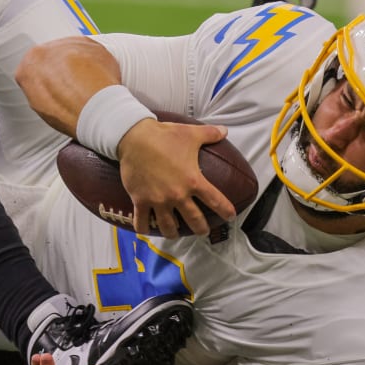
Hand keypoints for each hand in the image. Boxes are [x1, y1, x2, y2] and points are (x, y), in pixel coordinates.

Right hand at [116, 119, 236, 237]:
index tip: (230, 216)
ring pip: (169, 227)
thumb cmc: (164, 136)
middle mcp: (177, 195)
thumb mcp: (190, 133)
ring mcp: (158, 200)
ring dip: (173, 233)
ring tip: (174, 234)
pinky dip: (144, 229)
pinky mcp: (140, 200)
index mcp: (193, 180)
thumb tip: (225, 130)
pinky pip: (142, 221)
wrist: (134, 138)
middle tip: (202, 231)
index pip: (216, 201)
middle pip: (194, 221)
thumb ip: (210, 134)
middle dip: (201, 229)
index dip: (226, 211)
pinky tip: (145, 231)